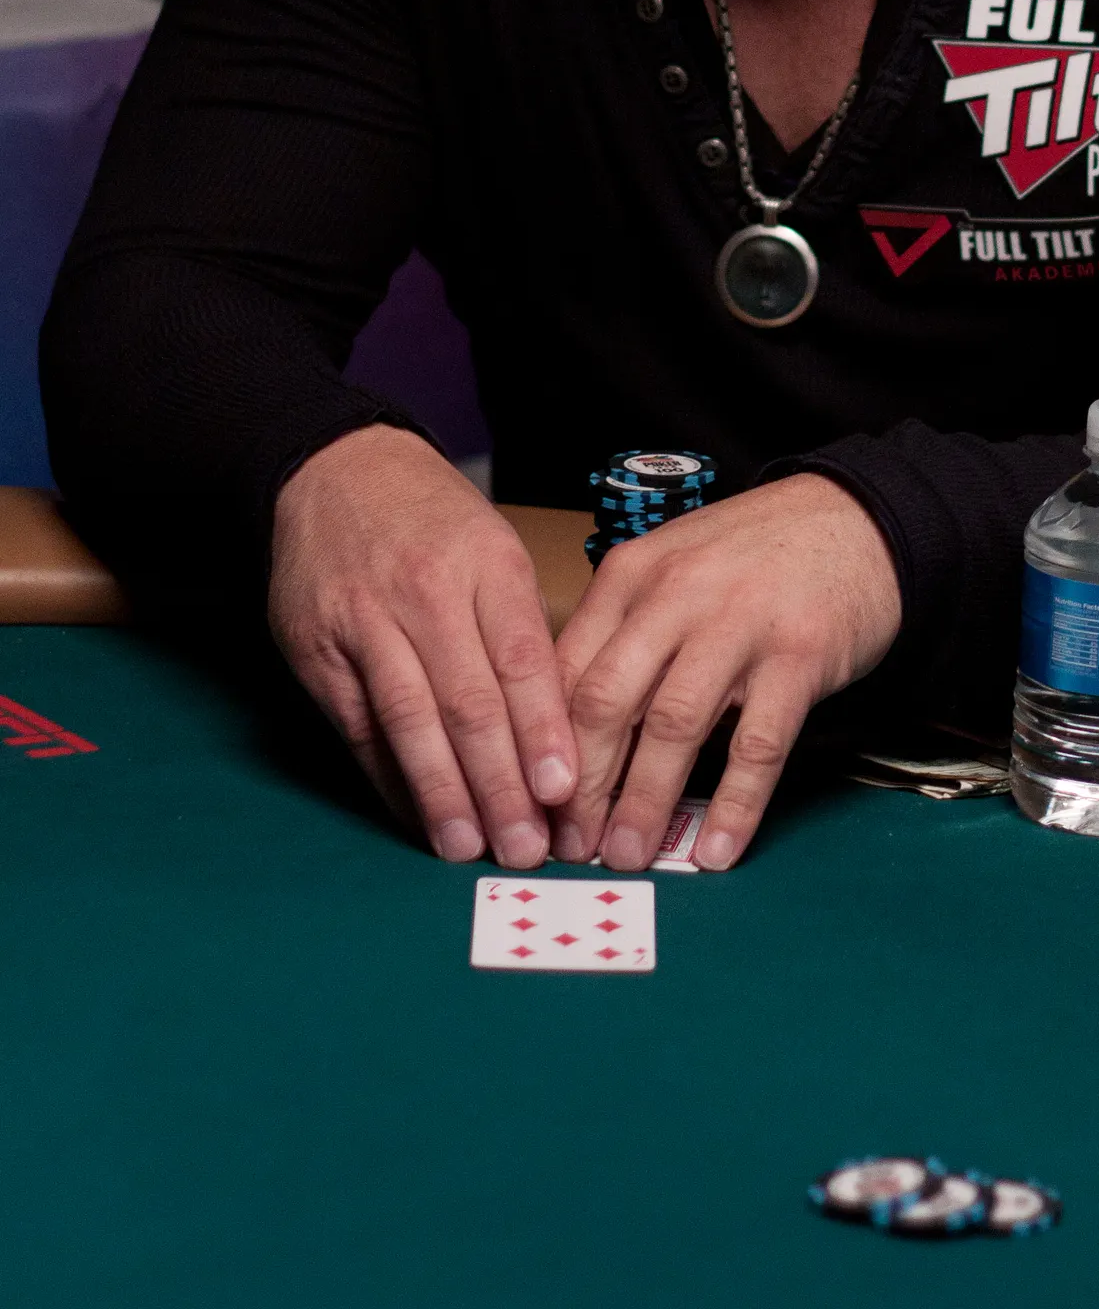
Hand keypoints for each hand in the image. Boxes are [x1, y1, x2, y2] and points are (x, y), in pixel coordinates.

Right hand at [269, 424, 576, 865]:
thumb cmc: (434, 519)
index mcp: (486, 563)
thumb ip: (522, 630)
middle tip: (525, 845)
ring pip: (409, 719)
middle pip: (468, 701)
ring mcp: (365, 621)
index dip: (542, 732)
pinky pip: (360, 726)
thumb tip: (557, 731)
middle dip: (499, 783)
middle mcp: (425, 592)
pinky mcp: (317, 650)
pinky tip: (416, 814)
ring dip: (442, 793)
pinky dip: (389, 777)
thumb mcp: (496, 548)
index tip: (562, 792)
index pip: (522, 660)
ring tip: (468, 847)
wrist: (336, 471)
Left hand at [551, 474, 901, 872]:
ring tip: (626, 854)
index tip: (534, 803)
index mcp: (632, 574)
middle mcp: (677, 595)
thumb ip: (625, 633)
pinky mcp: (799, 656)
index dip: (542, 746)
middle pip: (606, 701)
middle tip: (570, 844)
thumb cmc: (753, 556)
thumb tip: (573, 729)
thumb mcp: (673, 570)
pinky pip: (758, 744)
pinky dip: (734, 804)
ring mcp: (740, 624)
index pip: (566, 669)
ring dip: (644, 801)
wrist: (854, 518)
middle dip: (581, 785)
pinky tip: (717, 850)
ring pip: (674, 726)